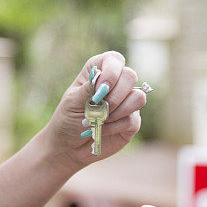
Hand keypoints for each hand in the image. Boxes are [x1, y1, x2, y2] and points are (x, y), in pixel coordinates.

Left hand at [41, 51, 146, 170]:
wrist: (69, 146)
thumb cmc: (68, 119)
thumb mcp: (72, 101)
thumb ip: (89, 88)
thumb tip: (104, 80)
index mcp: (99, 72)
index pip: (114, 59)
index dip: (112, 70)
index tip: (101, 87)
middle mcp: (116, 84)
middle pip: (130, 76)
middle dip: (114, 95)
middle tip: (98, 107)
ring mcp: (126, 102)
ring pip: (138, 98)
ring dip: (116, 112)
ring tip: (98, 120)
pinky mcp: (132, 121)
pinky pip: (132, 119)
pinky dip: (114, 126)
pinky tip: (101, 130)